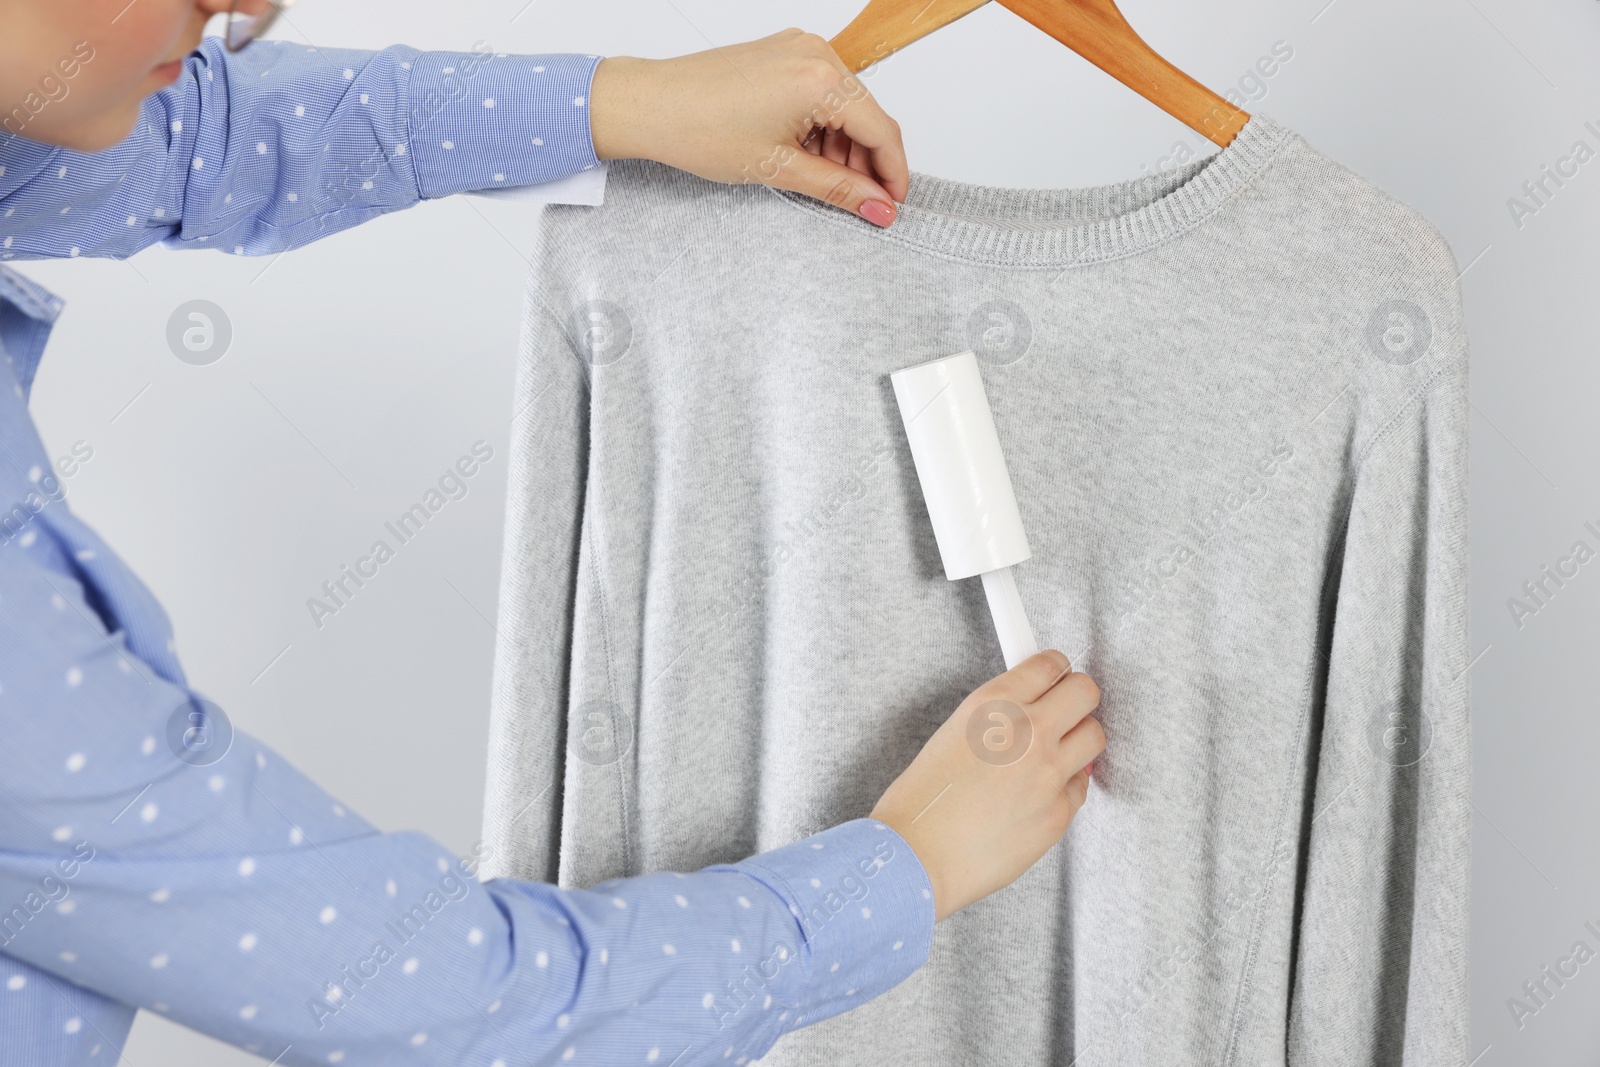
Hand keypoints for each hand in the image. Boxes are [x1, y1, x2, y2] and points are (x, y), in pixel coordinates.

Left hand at [588, 29, 907, 226]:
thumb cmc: (698, 129)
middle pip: (867, 115)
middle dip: (867, 161)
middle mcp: (816, 54)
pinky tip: (805, 152)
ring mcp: (799, 49)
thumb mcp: (779, 168)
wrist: (650, 105)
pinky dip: (822, 124)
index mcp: (821, 79)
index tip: (894, 202)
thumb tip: (876, 206)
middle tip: (859, 200)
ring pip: (845, 104)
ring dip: (844, 145)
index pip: (882, 129)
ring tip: (822, 178)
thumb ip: (839, 188)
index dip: (893, 172)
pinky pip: (821, 90)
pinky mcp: (782, 52)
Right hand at [871, 650, 1104, 920]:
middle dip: (1076, 698)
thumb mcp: (952, 733)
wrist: (915, 857)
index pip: (1050, 663)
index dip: (1054, 671)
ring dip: (1077, 740)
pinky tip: (1037, 794)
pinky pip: (1080, 786)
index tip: (1054, 678)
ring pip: (1094, 736)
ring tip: (1053, 754)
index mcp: (993, 703)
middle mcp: (1028, 730)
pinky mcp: (1060, 812)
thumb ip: (997, 716)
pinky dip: (1065, 786)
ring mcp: (1049, 772)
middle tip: (1063, 710)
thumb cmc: (922, 801)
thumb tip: (1030, 708)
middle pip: (1086, 691)